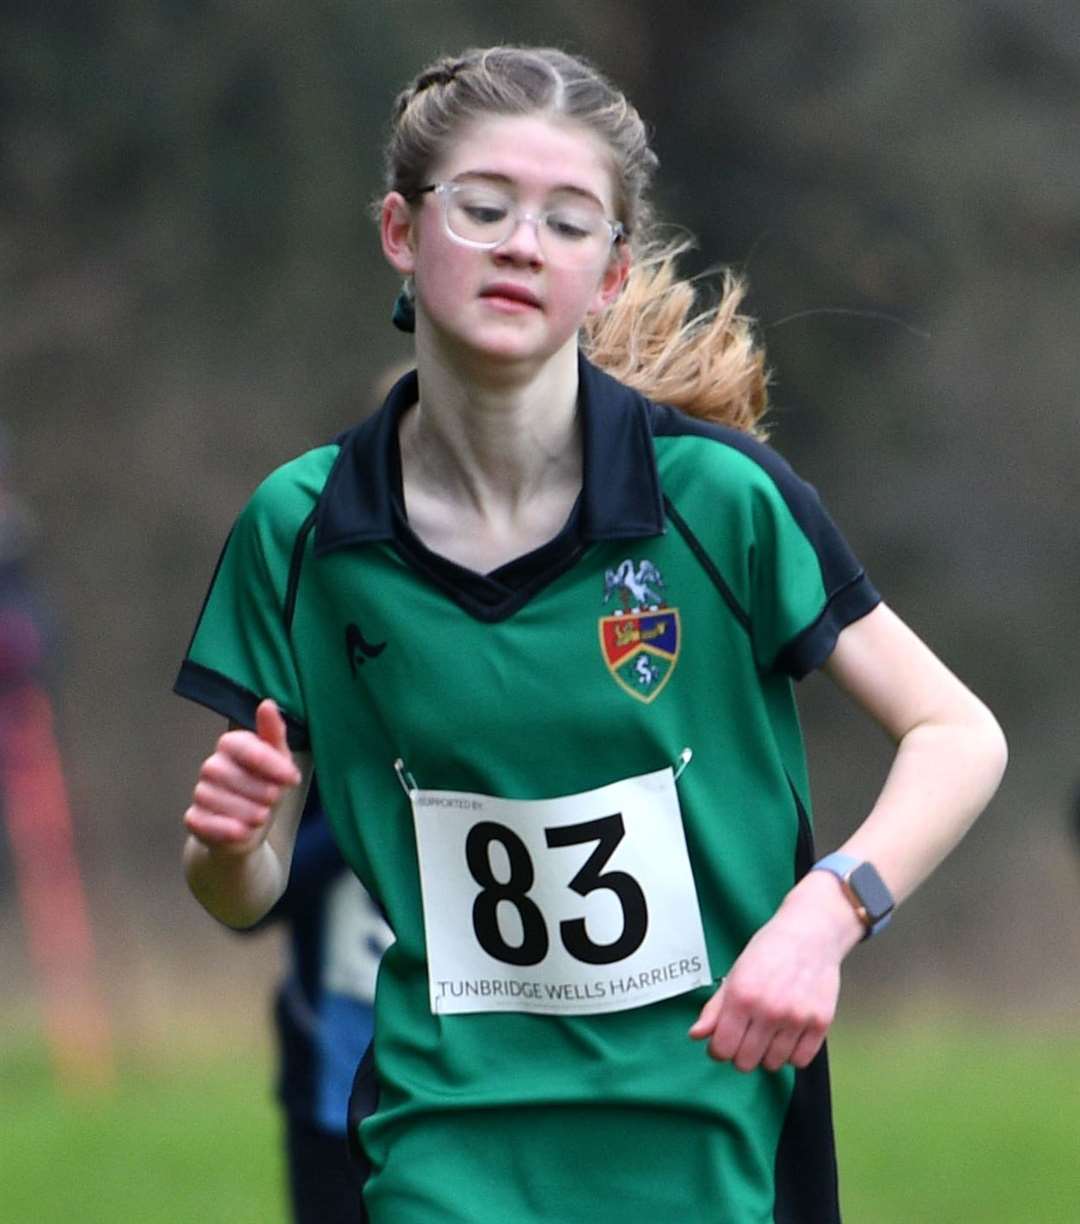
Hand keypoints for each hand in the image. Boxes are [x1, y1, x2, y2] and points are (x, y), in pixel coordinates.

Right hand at [183, 699, 300, 856]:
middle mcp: (211, 766)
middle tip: (274, 799)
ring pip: (220, 801)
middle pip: (231, 775)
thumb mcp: (279, 761)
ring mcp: (200, 792)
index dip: (270, 763)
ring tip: (262, 816)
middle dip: (261, 791)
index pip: (244, 747)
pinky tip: (243, 831)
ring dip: (249, 813)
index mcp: (231, 745)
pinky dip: (228, 830)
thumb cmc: (267, 788)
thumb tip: (267, 703)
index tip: (292, 778)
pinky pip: (205, 823)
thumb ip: (274, 733)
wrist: (252, 829)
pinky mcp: (193, 819)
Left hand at [688, 872, 861, 1071]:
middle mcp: (769, 1010)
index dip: (718, 1050)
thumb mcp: (735, 973)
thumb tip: (695, 1035)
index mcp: (742, 996)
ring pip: (773, 1065)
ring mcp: (796, 1018)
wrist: (811, 934)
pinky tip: (787, 1035)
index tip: (723, 1042)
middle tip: (746, 1036)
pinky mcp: (820, 1023)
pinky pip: (800, 1061)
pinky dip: (791, 1054)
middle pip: (745, 1062)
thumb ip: (714, 1008)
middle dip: (741, 1053)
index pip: (722, 1049)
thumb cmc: (769, 951)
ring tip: (769, 1032)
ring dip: (767, 1054)